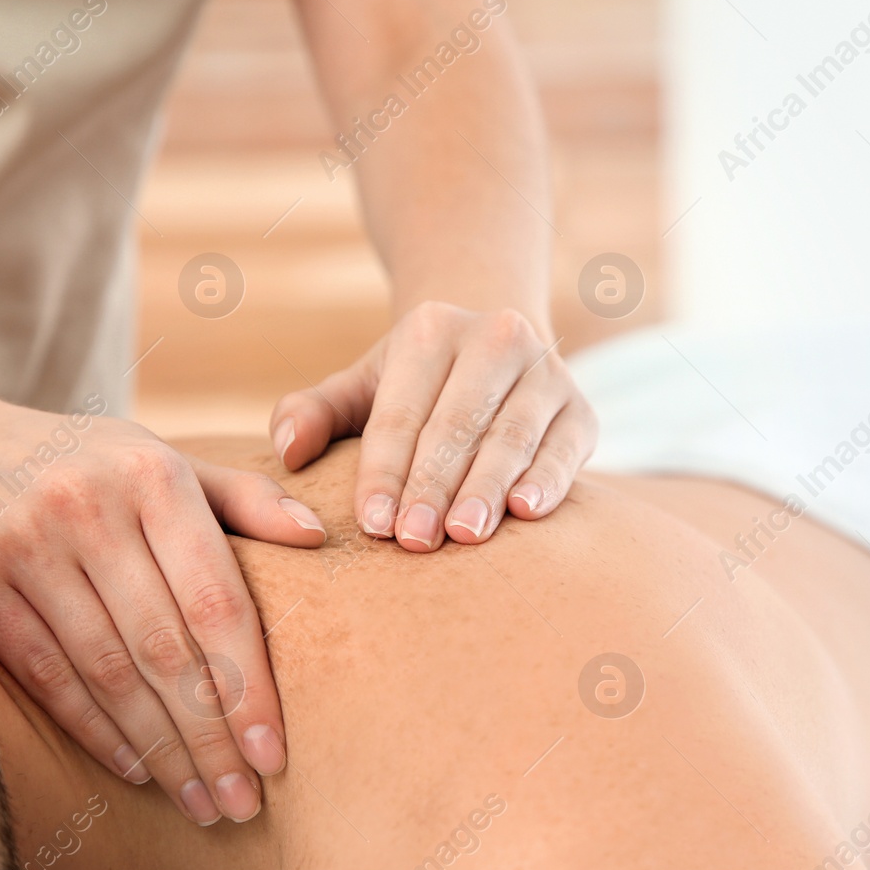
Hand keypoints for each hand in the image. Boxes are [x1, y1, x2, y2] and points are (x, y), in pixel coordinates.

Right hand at [0, 397, 325, 825]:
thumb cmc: (78, 461)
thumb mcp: (157, 459)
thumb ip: (241, 497)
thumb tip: (319, 537)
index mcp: (153, 476)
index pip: (216, 600)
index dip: (249, 685)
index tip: (276, 754)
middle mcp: (90, 506)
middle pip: (165, 648)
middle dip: (210, 737)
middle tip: (244, 804)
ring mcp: (23, 542)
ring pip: (107, 671)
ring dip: (159, 749)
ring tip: (200, 803)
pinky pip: (44, 673)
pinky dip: (93, 728)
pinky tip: (136, 769)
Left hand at [269, 301, 596, 550]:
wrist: (497, 350)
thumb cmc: (416, 386)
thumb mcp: (362, 387)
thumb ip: (315, 413)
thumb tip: (287, 451)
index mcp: (432, 330)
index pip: (401, 412)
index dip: (385, 470)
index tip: (373, 523)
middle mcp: (496, 338)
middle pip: (457, 424)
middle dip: (433, 485)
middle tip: (413, 540)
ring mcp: (546, 372)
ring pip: (512, 435)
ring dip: (487, 487)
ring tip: (464, 535)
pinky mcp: (581, 409)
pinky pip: (564, 447)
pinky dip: (548, 478)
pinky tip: (525, 510)